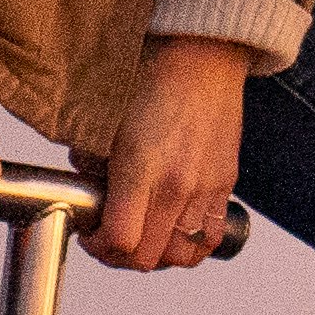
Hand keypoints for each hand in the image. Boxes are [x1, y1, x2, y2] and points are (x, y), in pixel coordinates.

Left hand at [92, 34, 251, 270]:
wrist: (202, 57)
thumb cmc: (152, 79)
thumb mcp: (105, 125)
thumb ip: (91, 167)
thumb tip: (89, 196)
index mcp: (143, 170)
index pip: (121, 241)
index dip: (99, 248)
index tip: (90, 235)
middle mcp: (178, 187)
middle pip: (149, 258)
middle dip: (122, 257)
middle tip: (110, 240)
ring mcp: (206, 189)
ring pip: (182, 255)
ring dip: (158, 256)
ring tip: (144, 239)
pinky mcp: (225, 185)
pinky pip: (211, 238)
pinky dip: (190, 246)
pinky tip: (174, 232)